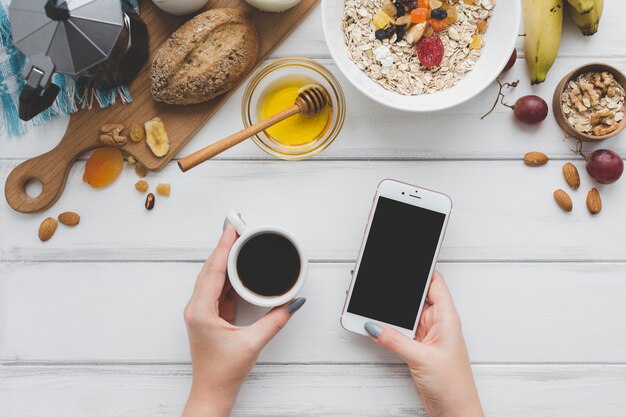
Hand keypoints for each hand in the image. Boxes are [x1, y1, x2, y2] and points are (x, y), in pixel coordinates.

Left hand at [182, 224, 305, 416]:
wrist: (212, 390)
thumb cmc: (223, 371)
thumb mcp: (253, 343)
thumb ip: (275, 321)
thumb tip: (292, 303)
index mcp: (201, 311)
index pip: (213, 271)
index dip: (223, 248)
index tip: (231, 230)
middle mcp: (197, 307)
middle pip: (210, 268)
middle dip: (224, 247)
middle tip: (237, 228)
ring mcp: (201, 310)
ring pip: (212, 276)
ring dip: (224, 259)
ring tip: (238, 241)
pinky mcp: (208, 314)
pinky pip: (217, 287)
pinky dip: (227, 273)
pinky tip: (237, 265)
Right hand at [364, 272, 482, 416]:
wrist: (455, 412)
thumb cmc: (454, 386)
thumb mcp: (421, 358)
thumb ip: (395, 340)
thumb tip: (374, 325)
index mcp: (446, 318)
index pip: (434, 282)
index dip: (420, 270)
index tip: (403, 262)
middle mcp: (437, 323)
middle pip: (415, 296)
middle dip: (397, 290)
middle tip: (378, 281)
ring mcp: (427, 335)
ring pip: (405, 314)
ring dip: (390, 311)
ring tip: (371, 303)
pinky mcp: (417, 347)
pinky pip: (400, 330)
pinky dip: (388, 327)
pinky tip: (375, 325)